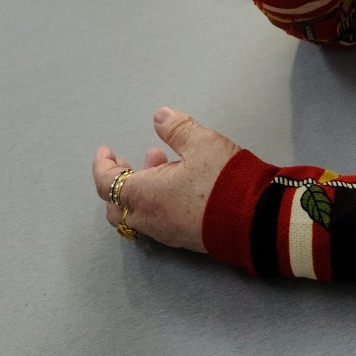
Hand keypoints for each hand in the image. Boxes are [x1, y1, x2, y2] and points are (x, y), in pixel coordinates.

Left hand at [92, 108, 239, 251]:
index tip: (105, 150)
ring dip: (141, 187)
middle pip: (117, 206)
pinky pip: (156, 220)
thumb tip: (159, 116)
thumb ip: (176, 128)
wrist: (252, 219)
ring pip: (138, 213)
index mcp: (144, 195)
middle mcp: (149, 218)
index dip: (102, 166)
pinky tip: (177, 181)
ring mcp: (166, 232)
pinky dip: (156, 199)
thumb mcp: (201, 142)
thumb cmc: (222, 179)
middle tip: (128, 160)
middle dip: (118, 180)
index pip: (107, 184)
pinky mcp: (183, 238)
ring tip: (161, 160)